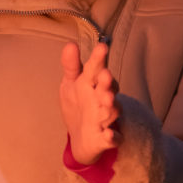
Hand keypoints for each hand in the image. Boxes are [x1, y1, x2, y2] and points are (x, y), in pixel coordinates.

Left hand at [59, 41, 121, 164]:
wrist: (81, 136)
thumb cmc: (78, 103)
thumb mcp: (71, 83)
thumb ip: (71, 65)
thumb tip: (71, 44)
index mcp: (93, 83)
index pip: (96, 69)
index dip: (99, 59)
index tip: (102, 47)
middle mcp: (102, 99)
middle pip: (107, 88)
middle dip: (107, 82)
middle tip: (105, 74)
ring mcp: (105, 118)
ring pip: (112, 110)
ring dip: (110, 105)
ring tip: (108, 99)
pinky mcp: (106, 138)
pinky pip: (112, 138)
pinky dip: (111, 137)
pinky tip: (109, 135)